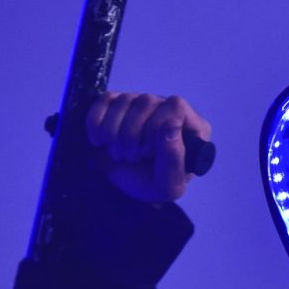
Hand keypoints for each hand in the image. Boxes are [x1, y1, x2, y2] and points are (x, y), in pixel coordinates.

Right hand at [85, 92, 211, 202]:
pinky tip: (100, 142)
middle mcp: (167, 108)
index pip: (175, 106)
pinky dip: (96, 124)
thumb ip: (174, 159)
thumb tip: (172, 123)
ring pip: (124, 100)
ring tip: (118, 154)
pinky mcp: (117, 102)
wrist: (120, 187)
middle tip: (130, 158)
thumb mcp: (167, 186)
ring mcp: (142, 102)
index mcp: (191, 126)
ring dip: (113, 133)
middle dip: (131, 135)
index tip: (147, 151)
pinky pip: (104, 100)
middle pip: (147, 101)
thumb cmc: (150, 185)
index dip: (157, 127)